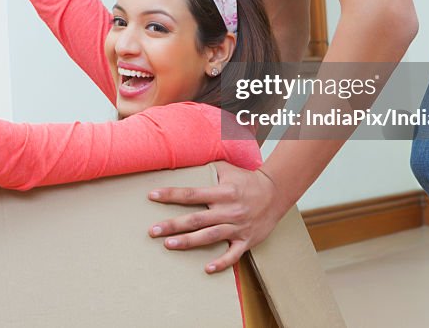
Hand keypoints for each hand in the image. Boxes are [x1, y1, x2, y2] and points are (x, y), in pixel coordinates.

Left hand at [147, 161, 287, 273]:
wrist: (276, 192)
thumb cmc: (247, 180)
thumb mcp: (227, 168)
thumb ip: (207, 167)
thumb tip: (184, 160)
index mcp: (222, 192)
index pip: (192, 194)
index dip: (171, 195)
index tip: (152, 196)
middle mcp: (228, 210)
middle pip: (196, 219)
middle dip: (173, 225)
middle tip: (153, 231)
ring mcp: (238, 226)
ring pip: (210, 237)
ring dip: (189, 242)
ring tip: (169, 245)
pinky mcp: (247, 240)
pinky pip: (233, 255)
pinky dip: (221, 263)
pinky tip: (207, 268)